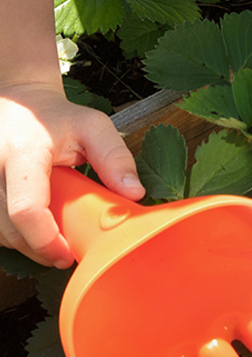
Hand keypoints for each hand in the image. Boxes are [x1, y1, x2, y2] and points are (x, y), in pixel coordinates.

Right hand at [0, 81, 144, 267]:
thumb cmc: (55, 117)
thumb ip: (114, 157)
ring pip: (0, 233)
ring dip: (28, 244)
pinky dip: (16, 235)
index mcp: (24, 153)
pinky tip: (36, 226)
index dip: (45, 240)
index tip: (67, 253)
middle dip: (40, 249)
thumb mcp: (92, 126)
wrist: (19, 104)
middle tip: (68, 252)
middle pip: (11, 230)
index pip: (26, 209)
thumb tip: (133, 192)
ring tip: (55, 237)